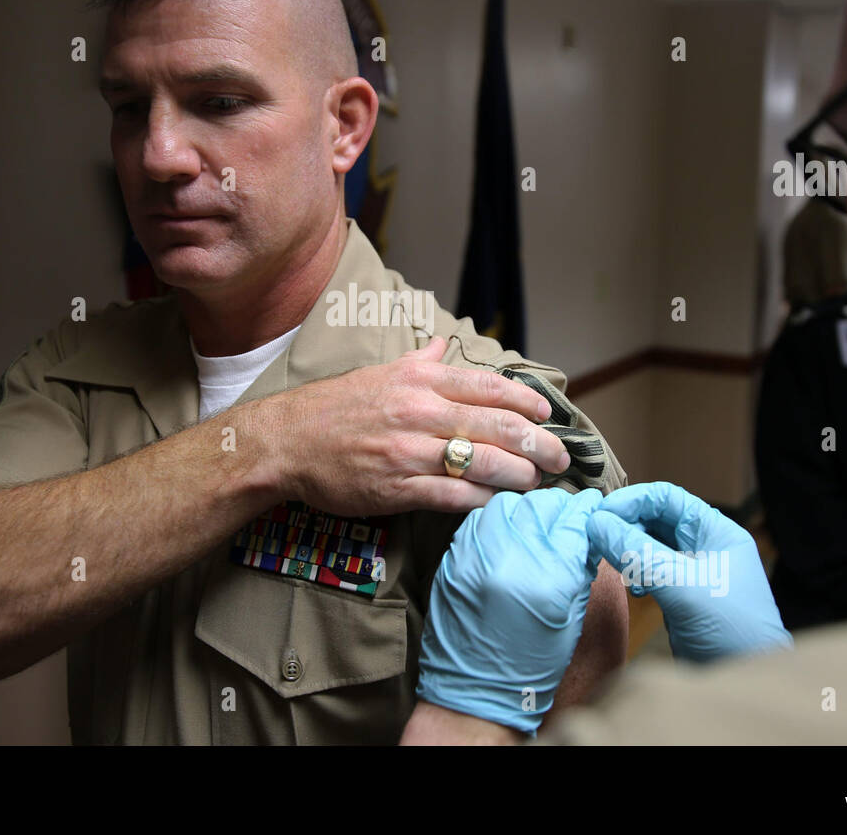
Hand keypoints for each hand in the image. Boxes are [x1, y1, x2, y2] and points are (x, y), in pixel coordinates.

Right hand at [267, 336, 571, 515]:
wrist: (286, 442)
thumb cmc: (333, 407)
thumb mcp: (378, 372)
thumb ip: (418, 361)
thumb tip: (444, 344)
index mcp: (418, 380)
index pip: (487, 386)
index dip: (525, 401)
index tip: (547, 415)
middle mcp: (418, 411)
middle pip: (496, 425)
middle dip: (537, 444)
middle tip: (560, 458)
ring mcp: (408, 451)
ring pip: (481, 462)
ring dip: (518, 474)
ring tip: (536, 481)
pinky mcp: (396, 487)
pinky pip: (452, 494)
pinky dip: (481, 499)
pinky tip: (498, 501)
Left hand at [415, 486, 603, 734]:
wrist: (475, 690)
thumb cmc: (531, 664)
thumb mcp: (571, 617)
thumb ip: (579, 568)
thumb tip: (584, 530)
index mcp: (549, 579)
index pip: (573, 521)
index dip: (586, 510)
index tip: (591, 505)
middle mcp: (511, 561)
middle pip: (540, 506)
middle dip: (558, 506)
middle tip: (565, 515)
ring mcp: (476, 558)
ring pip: (507, 505)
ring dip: (525, 508)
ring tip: (535, 521)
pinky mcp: (453, 561)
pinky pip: (478, 521)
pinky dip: (496, 520)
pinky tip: (507, 532)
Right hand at [586, 482, 792, 662]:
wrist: (745, 681)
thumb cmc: (732, 631)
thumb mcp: (681, 585)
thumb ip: (637, 552)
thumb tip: (596, 522)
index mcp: (715, 531)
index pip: (666, 498)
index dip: (631, 501)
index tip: (599, 514)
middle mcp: (705, 546)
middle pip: (654, 519)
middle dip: (624, 526)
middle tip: (595, 539)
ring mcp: (692, 572)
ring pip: (648, 546)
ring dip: (626, 551)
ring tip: (612, 565)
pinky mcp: (681, 596)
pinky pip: (649, 572)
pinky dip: (634, 575)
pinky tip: (632, 590)